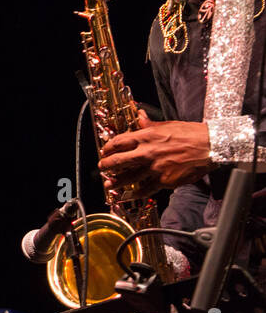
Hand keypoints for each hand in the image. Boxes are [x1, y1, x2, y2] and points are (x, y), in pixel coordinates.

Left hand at [98, 110, 213, 195]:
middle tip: (102, 168)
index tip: (105, 151)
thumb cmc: (192, 134)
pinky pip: (146, 189)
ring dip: (117, 182)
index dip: (109, 147)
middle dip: (107, 165)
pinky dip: (135, 194)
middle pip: (119, 161)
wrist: (211, 146)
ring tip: (109, 185)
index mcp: (147, 136)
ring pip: (129, 177)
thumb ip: (149, 123)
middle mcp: (147, 152)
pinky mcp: (164, 181)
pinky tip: (128, 196)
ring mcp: (155, 168)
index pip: (119, 142)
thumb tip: (139, 115)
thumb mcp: (167, 124)